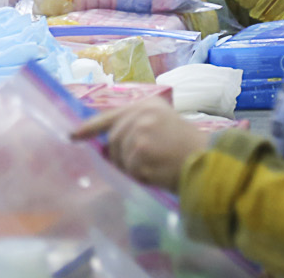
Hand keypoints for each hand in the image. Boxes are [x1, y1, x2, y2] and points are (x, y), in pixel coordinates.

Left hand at [71, 99, 210, 191]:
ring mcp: (139, 133)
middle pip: (113, 140)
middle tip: (142, 163)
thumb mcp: (163, 122)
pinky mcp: (140, 153)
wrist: (211, 161)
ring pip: (120, 158)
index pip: (109, 115)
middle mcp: (140, 114)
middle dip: (120, 156)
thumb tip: (106, 143)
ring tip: (155, 167)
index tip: (72, 135)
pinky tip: (158, 174)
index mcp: (146, 105)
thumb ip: (136, 125)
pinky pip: (130, 171)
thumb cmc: (189, 146)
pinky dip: (141, 178)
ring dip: (133, 168)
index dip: (89, 127)